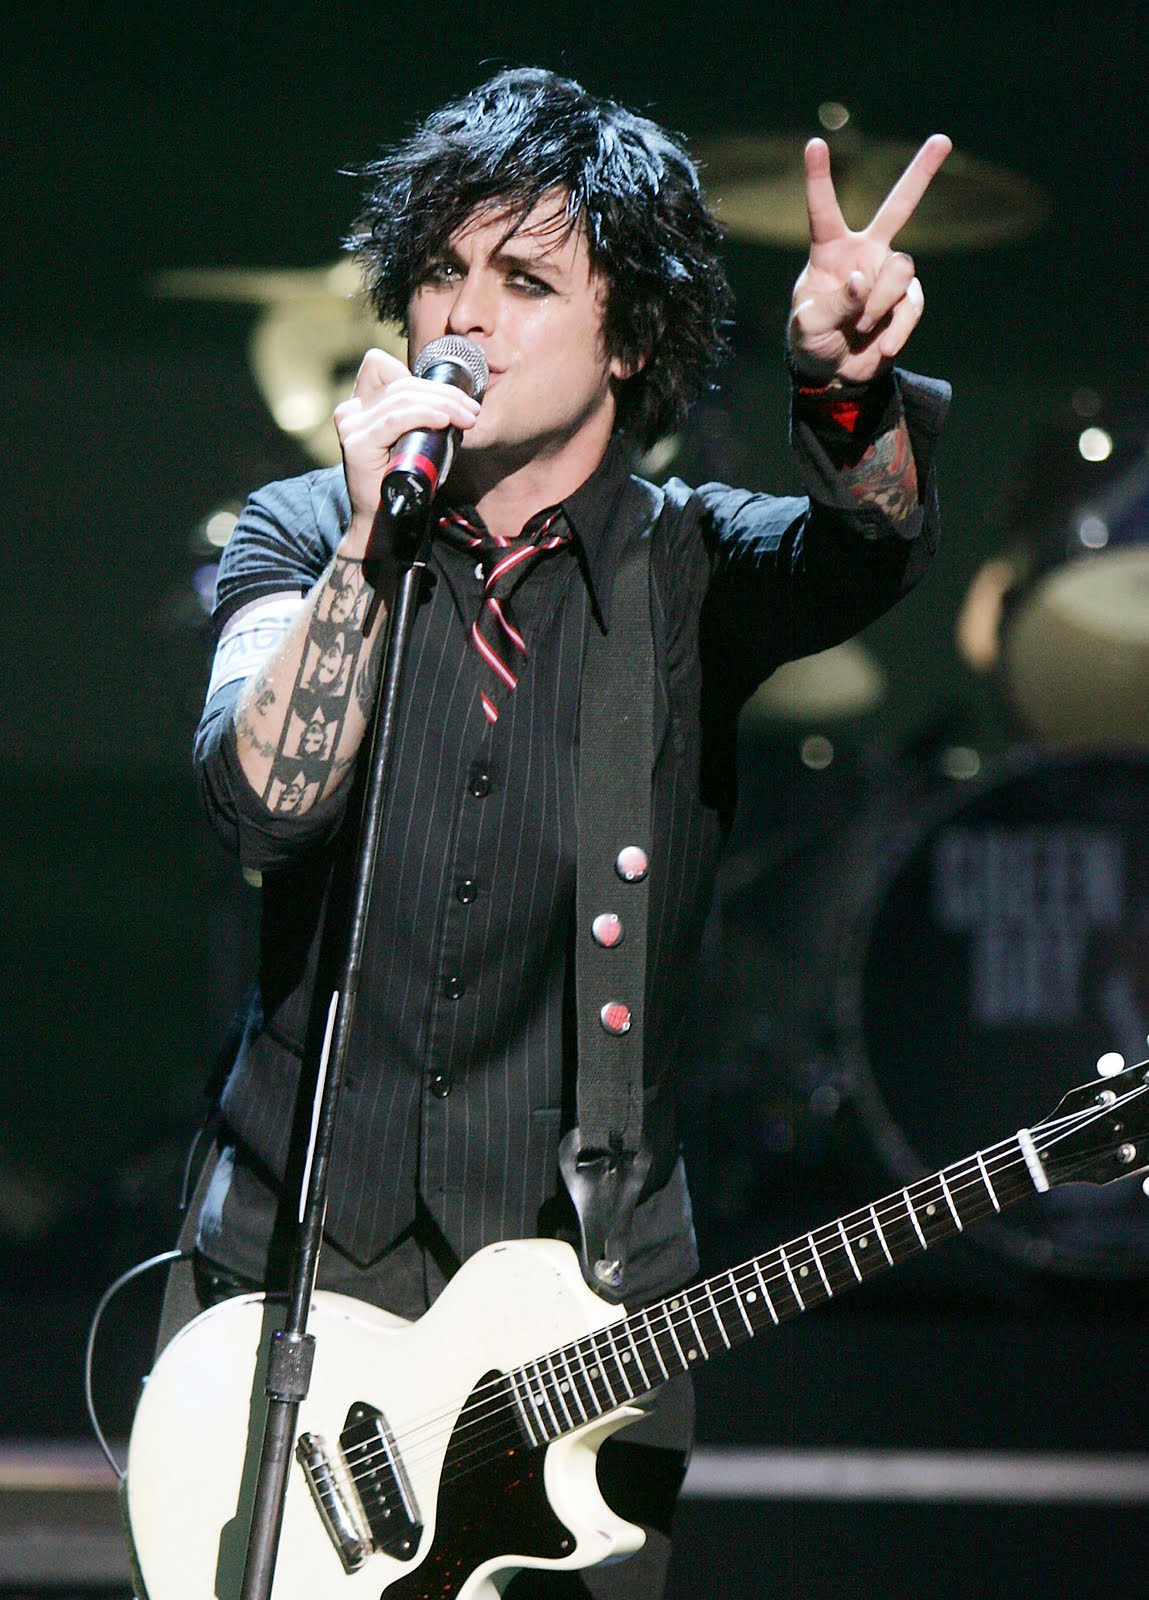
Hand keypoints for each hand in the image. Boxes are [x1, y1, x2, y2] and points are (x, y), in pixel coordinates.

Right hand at [333, 346, 481, 546]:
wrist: (385, 523)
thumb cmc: (403, 483)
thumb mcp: (411, 440)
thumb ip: (417, 415)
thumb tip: (453, 397)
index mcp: (359, 406)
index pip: (382, 366)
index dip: (418, 377)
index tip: (451, 398)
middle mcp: (350, 412)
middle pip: (401, 383)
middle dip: (443, 393)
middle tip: (471, 410)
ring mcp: (350, 426)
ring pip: (402, 398)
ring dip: (442, 405)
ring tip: (466, 418)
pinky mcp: (357, 444)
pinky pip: (395, 420)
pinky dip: (423, 416)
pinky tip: (443, 421)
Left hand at [787, 133, 951, 385]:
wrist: (834, 374)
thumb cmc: (812, 342)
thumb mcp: (809, 325)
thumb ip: (833, 302)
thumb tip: (861, 279)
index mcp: (831, 251)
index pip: (824, 209)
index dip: (819, 177)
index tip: (814, 143)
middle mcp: (865, 254)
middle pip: (898, 208)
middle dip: (921, 174)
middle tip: (943, 140)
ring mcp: (888, 276)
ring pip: (902, 270)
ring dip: (881, 301)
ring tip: (861, 327)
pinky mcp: (906, 302)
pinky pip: (912, 306)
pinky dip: (898, 328)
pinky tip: (882, 346)